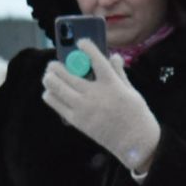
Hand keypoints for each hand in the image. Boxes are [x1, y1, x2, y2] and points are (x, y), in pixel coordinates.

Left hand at [42, 41, 161, 174]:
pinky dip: (50, 95)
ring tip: (49, 75)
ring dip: (50, 78)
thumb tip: (113, 56)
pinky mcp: (77, 120)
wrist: (134, 143)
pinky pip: (56, 104)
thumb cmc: (136, 115)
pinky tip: (51, 92)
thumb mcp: (131, 91)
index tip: (81, 42)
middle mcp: (94, 93)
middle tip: (54, 64)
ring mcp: (83, 107)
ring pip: (57, 86)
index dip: (86, 47)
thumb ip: (119, 73)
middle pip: (68, 73)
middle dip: (57, 65)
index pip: (96, 59)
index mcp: (111, 84)